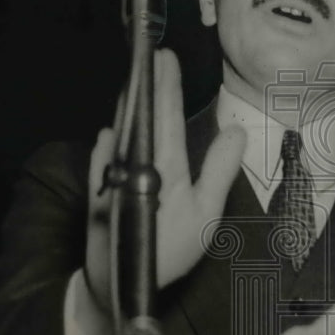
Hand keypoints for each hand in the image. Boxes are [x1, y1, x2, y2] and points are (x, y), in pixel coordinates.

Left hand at [84, 48, 245, 313]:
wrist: (116, 279)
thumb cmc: (169, 248)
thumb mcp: (206, 214)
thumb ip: (220, 170)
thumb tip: (236, 131)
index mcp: (166, 164)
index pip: (166, 113)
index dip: (166, 83)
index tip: (166, 56)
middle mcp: (134, 159)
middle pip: (140, 113)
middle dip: (146, 85)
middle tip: (151, 59)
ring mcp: (111, 170)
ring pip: (120, 128)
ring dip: (128, 105)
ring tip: (135, 85)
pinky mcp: (98, 184)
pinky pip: (105, 150)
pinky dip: (113, 134)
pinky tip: (113, 128)